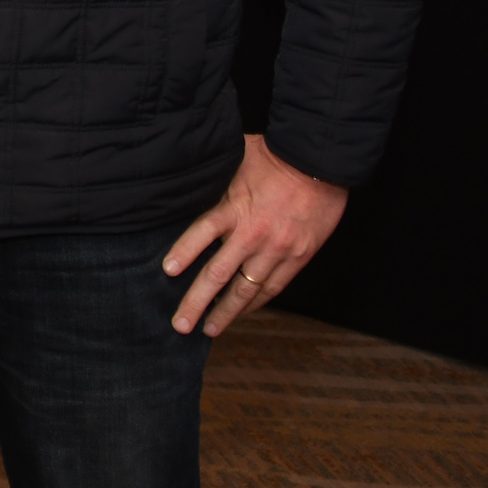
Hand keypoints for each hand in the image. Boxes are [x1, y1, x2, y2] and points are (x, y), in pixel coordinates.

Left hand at [163, 134, 346, 337]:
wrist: (320, 164)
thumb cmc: (274, 157)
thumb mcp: (235, 163)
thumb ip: (214, 184)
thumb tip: (186, 186)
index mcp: (235, 208)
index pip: (201, 234)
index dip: (184, 252)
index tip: (168, 271)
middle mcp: (254, 234)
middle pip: (218, 274)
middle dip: (197, 302)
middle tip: (180, 324)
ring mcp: (277, 250)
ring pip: (246, 289)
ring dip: (226, 312)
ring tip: (209, 329)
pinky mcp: (298, 257)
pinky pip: (273, 287)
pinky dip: (256, 302)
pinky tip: (242, 312)